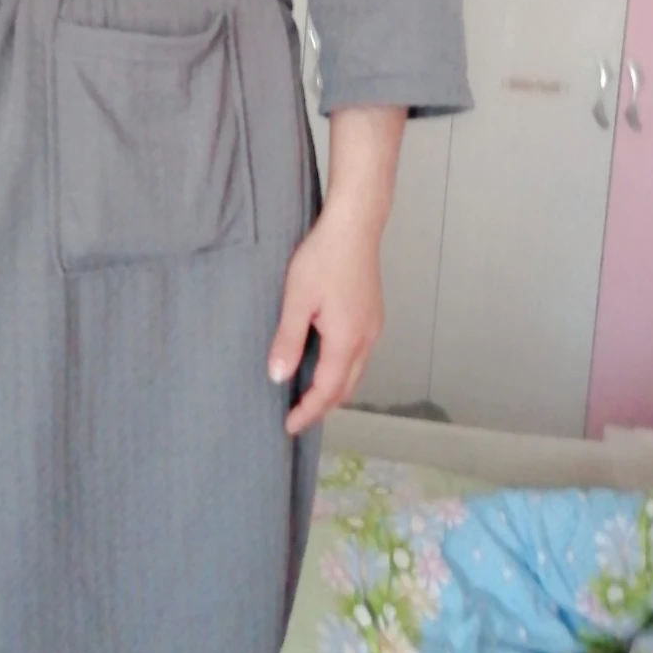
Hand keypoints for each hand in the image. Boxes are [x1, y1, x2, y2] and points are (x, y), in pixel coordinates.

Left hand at [268, 193, 384, 434]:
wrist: (355, 227)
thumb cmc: (323, 258)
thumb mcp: (296, 300)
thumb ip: (288, 341)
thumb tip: (278, 377)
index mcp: (347, 341)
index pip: (327, 391)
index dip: (307, 412)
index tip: (288, 426)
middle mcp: (366, 340)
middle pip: (346, 388)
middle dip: (322, 407)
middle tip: (296, 416)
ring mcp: (373, 327)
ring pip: (355, 373)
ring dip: (333, 389)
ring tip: (307, 394)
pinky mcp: (373, 315)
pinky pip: (359, 355)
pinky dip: (342, 370)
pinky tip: (325, 362)